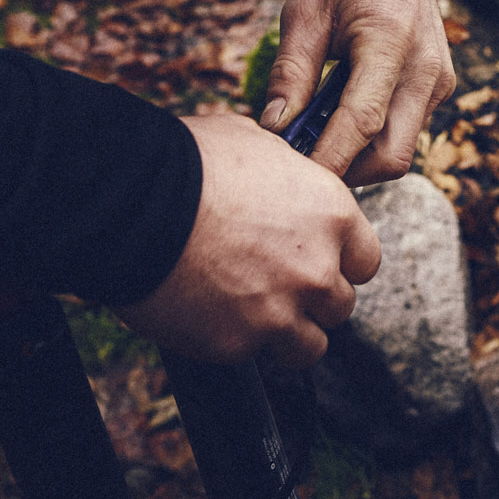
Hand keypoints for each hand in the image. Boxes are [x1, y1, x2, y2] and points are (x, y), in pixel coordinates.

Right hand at [116, 113, 380, 366]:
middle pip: (339, 305)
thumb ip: (283, 171)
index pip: (365, 259)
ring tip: (250, 313)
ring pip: (307, 347)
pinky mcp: (236, 344)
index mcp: (331, 214)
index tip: (318, 260)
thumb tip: (277, 170)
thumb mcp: (252, 143)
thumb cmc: (188, 163)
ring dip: (285, 334)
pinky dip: (232, 341)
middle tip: (274, 284)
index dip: (340, 261)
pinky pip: (250, 356)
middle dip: (312, 299)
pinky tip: (206, 314)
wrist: (133, 205)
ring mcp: (280, 312)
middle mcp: (317, 269)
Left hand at [259, 0, 453, 185]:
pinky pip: (407, 130)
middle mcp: (426, 67)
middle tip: (299, 162)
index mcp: (391, 40)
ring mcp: (439, 80)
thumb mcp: (304, 12)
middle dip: (346, 171)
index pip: (362, 122)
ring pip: (400, 149)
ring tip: (315, 132)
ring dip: (357, 155)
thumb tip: (275, 128)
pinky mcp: (440, 86)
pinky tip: (339, 116)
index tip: (292, 182)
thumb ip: (291, 72)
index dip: (328, 160)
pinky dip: (372, 137)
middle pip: (392, 156)